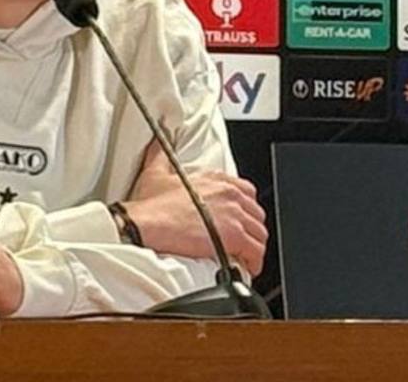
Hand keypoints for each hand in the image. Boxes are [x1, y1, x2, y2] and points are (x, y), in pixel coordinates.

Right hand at [123, 141, 268, 276]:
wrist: (149, 224)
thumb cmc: (152, 205)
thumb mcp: (156, 173)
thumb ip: (160, 155)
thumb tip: (157, 141)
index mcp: (215, 179)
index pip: (246, 191)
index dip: (246, 207)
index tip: (241, 218)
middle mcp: (229, 193)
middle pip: (256, 213)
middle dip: (251, 228)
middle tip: (243, 241)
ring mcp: (234, 214)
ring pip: (259, 233)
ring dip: (254, 246)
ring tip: (246, 257)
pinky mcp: (234, 236)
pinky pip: (255, 251)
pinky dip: (254, 261)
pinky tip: (247, 267)